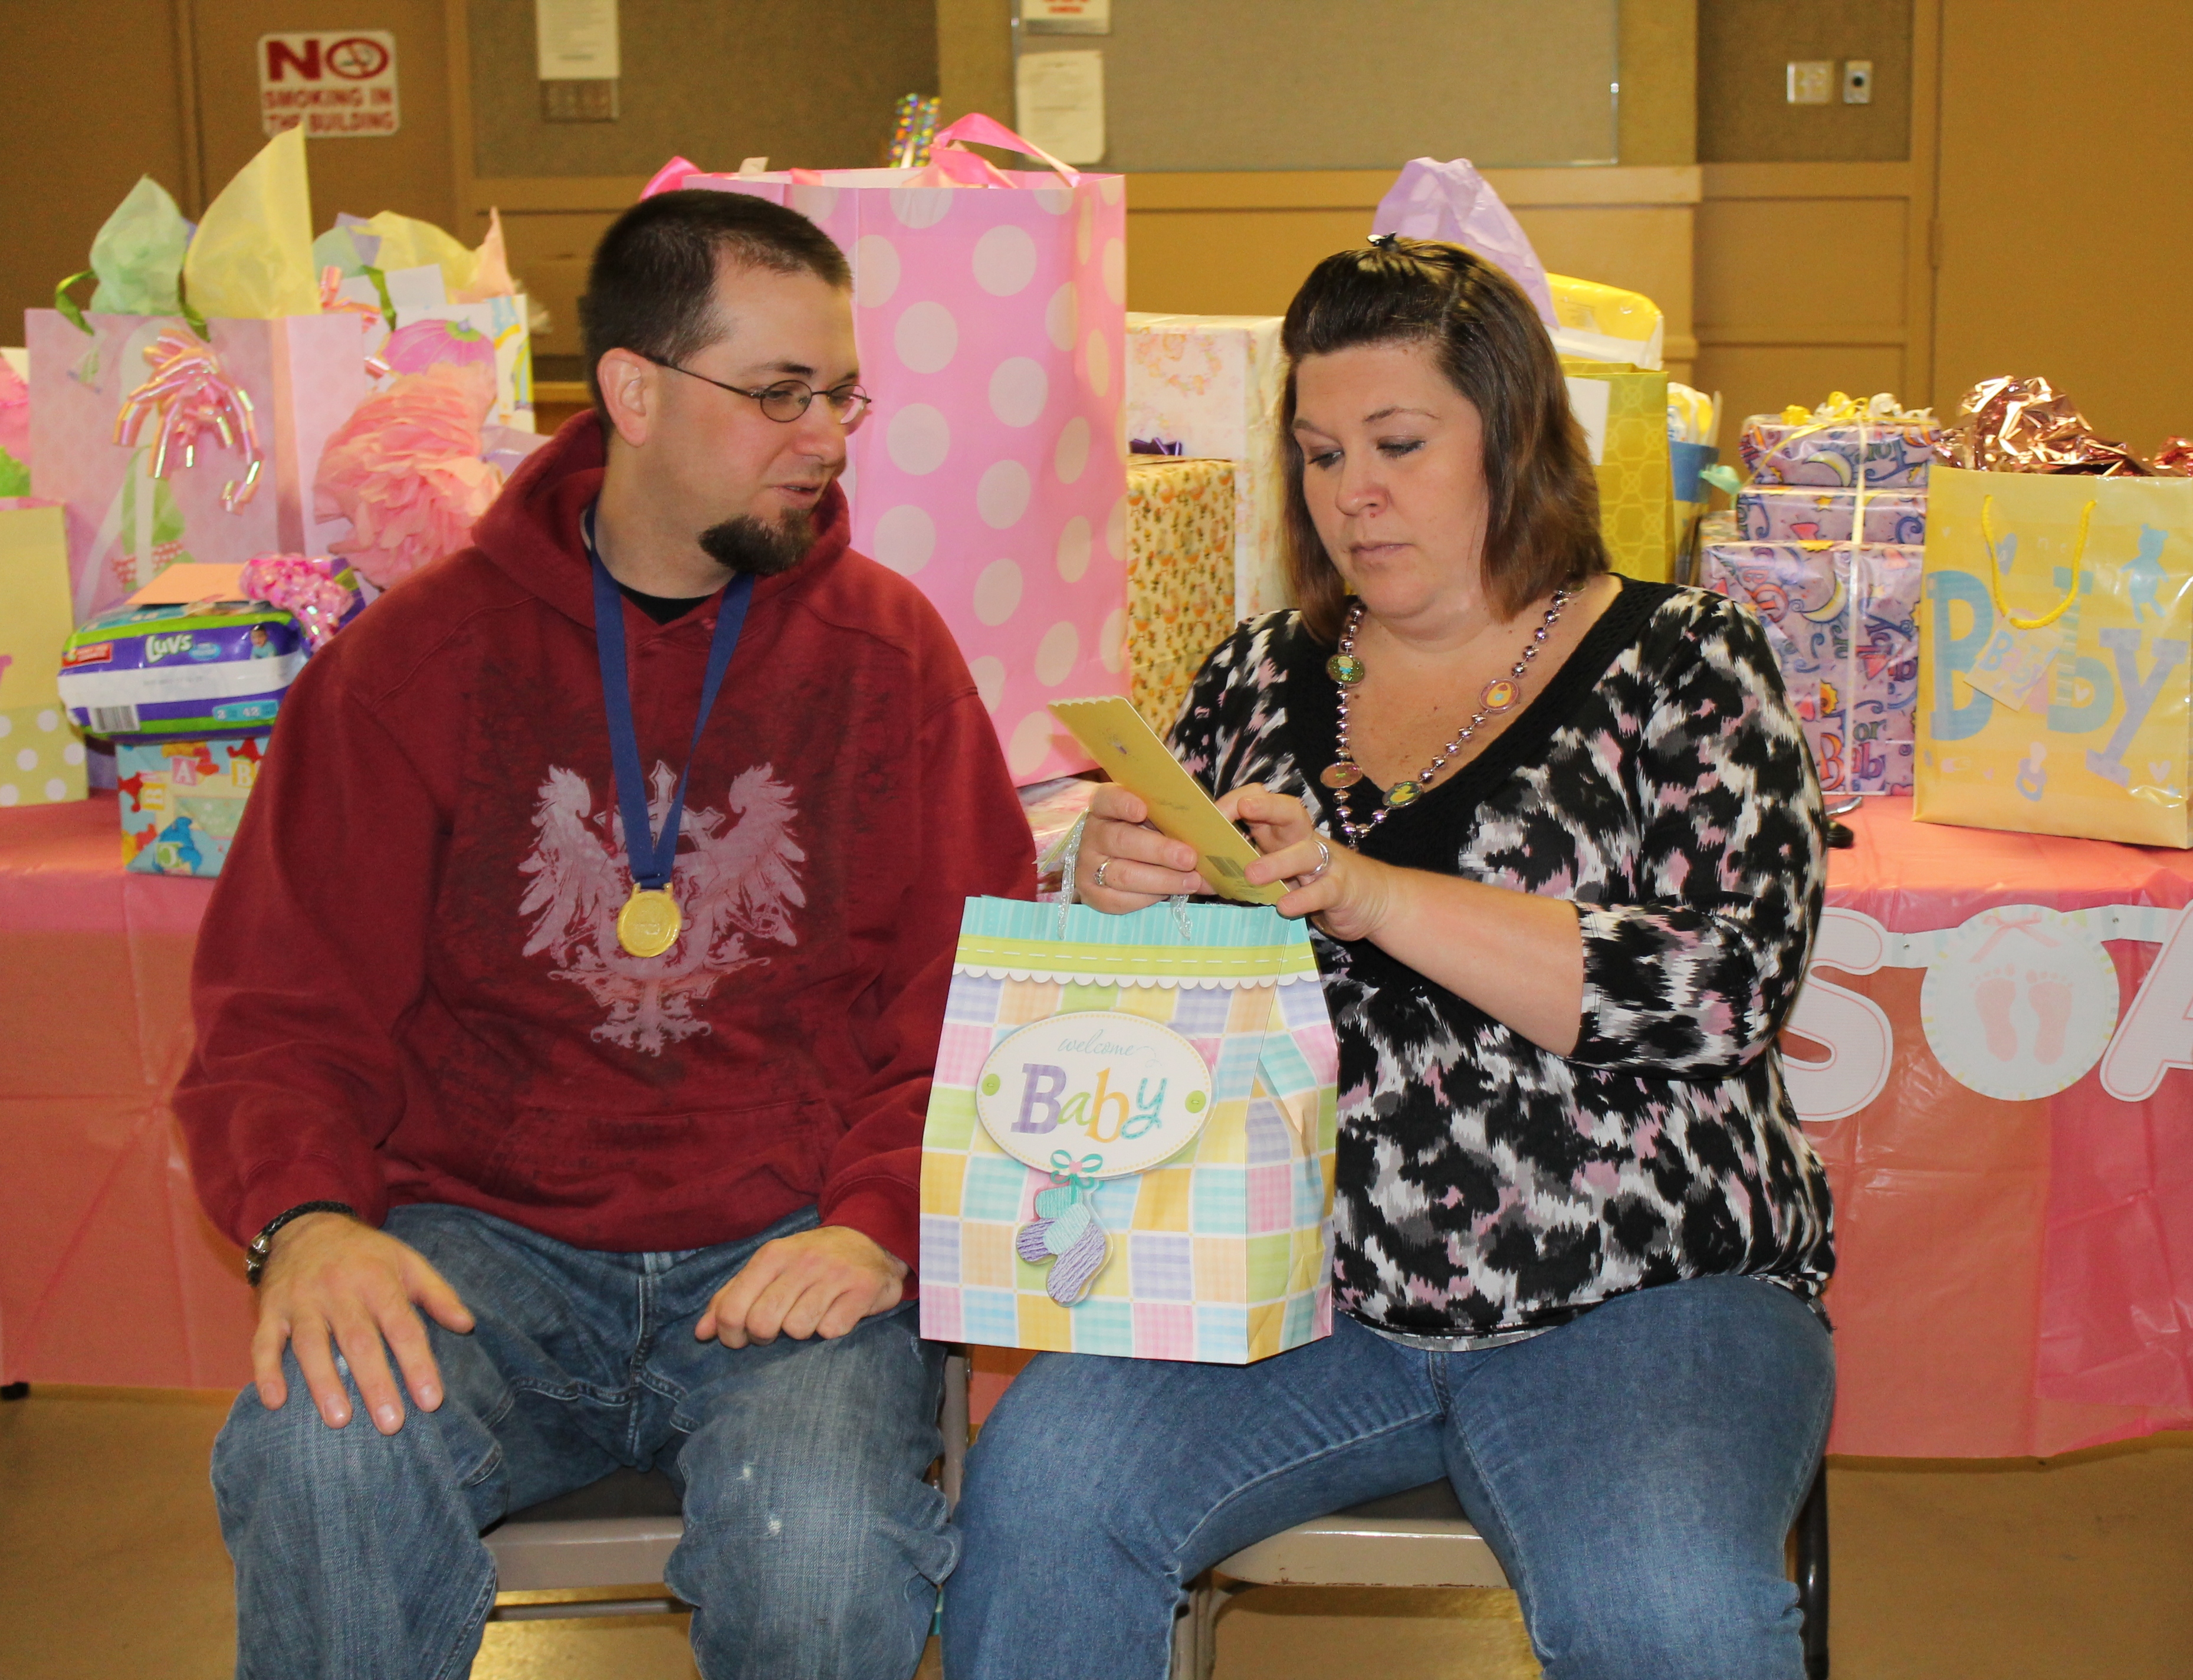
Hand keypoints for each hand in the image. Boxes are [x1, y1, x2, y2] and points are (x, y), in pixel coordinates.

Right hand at [253, 1212, 474, 1434]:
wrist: (308, 1225)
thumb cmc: (367, 1254)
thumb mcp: (408, 1262)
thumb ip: (438, 1294)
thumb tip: (467, 1325)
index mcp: (378, 1281)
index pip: (403, 1327)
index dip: (418, 1364)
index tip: (431, 1401)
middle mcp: (339, 1292)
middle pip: (359, 1341)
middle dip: (376, 1383)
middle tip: (390, 1424)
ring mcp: (302, 1301)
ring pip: (311, 1345)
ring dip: (324, 1383)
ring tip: (339, 1420)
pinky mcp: (270, 1310)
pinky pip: (264, 1342)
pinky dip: (266, 1372)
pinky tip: (274, 1402)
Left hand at [697, 1226, 907, 1348]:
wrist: (872, 1240)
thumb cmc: (811, 1261)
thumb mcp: (769, 1269)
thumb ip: (731, 1298)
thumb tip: (701, 1334)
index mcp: (772, 1255)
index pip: (732, 1309)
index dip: (731, 1335)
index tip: (742, 1337)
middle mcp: (802, 1261)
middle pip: (762, 1324)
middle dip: (765, 1337)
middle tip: (777, 1329)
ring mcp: (834, 1274)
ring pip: (798, 1329)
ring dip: (802, 1331)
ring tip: (811, 1315)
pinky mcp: (862, 1289)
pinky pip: (832, 1330)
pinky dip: (831, 1329)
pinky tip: (836, 1312)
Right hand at [1076, 783, 1208, 909]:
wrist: (1114, 861)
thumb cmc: (1146, 833)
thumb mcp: (1158, 817)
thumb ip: (1177, 815)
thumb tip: (1221, 824)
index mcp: (1105, 807)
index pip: (1107, 799)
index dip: (1122, 803)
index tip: (1142, 809)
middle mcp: (1092, 834)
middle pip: (1121, 840)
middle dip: (1158, 850)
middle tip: (1189, 857)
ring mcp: (1088, 866)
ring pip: (1124, 874)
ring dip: (1162, 879)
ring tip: (1192, 881)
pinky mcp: (1092, 894)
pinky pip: (1121, 899)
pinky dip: (1149, 898)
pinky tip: (1171, 893)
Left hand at [1221, 783, 1400, 942]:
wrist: (1371, 902)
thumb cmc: (1313, 885)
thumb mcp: (1279, 872)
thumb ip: (1246, 867)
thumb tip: (1195, 873)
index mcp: (1284, 834)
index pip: (1263, 804)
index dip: (1238, 802)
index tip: (1211, 813)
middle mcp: (1304, 841)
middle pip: (1289, 812)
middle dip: (1266, 807)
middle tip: (1243, 810)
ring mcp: (1325, 864)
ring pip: (1304, 852)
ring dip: (1278, 862)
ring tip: (1252, 875)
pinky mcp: (1341, 890)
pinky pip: (1322, 891)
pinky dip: (1303, 898)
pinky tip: (1285, 907)